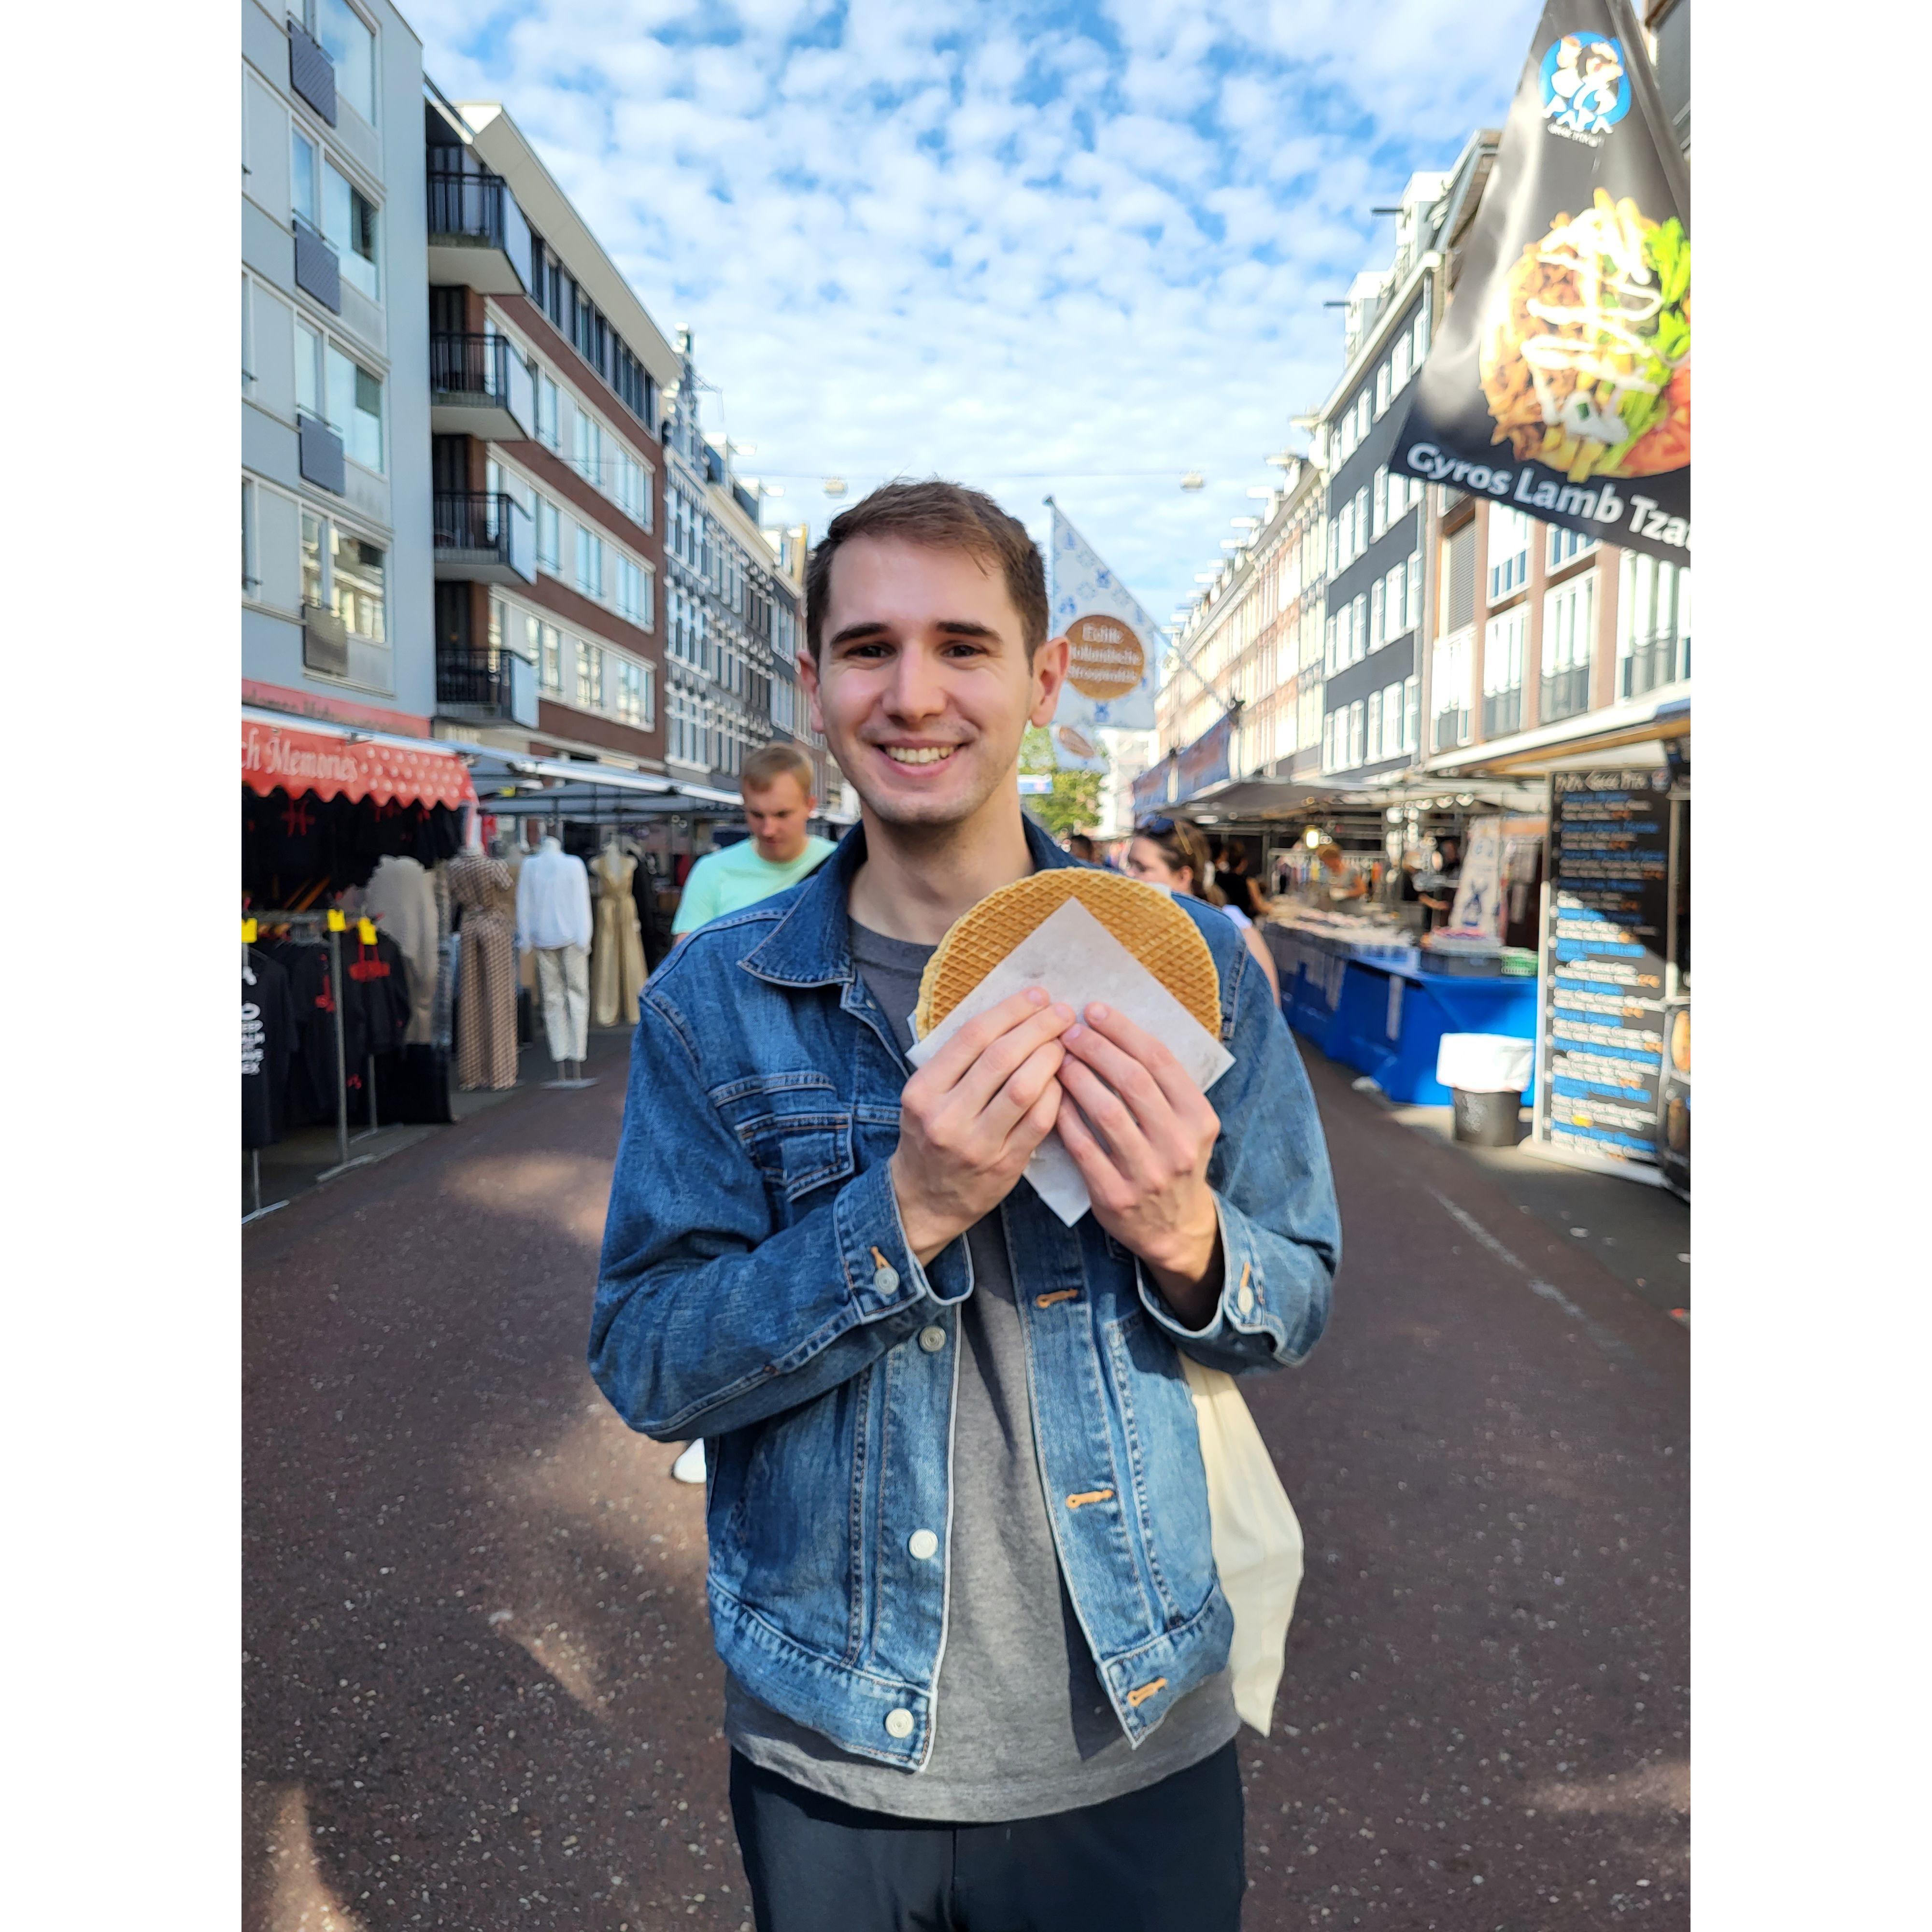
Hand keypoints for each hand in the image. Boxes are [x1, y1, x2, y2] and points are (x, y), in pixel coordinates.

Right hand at [891, 988, 1074, 1264]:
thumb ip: (959, 1061)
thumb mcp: (926, 1095)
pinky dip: (1056, 1094)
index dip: (1011, 1010)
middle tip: (1062, 1013)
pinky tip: (1063, 1079)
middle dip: (1039, 1027)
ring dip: (1052, 1058)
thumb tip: (1013, 1012)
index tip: (1037, 996)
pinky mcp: (1004, 1165)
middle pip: (1001, 1057)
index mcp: (923, 1090)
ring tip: (1065, 1042)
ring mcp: (976, 1144)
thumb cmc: (931, 1135)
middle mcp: (946, 1116)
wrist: (925, 1200)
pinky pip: (1040, 1121)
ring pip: (1025, 1088)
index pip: (972, 1037)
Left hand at [1055, 1003, 1223, 1325]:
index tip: (1094, 1010)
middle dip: (1095, 1048)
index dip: (1124, 1030)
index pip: (1160, 1060)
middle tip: (1067, 1030)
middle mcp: (1179, 1144)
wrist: (1175, 1228)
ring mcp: (1148, 1173)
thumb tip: (1115, 1028)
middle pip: (1132, 1080)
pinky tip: (1051, 1097)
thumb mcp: (1187, 1123)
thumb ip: (1162, 1084)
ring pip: (1106, 1112)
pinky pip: (1083, 1147)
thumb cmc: (1172, 1159)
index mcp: (1199, 1118)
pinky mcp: (1115, 1196)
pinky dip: (1064, 1117)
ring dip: (1076, 1077)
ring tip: (1057, 1058)